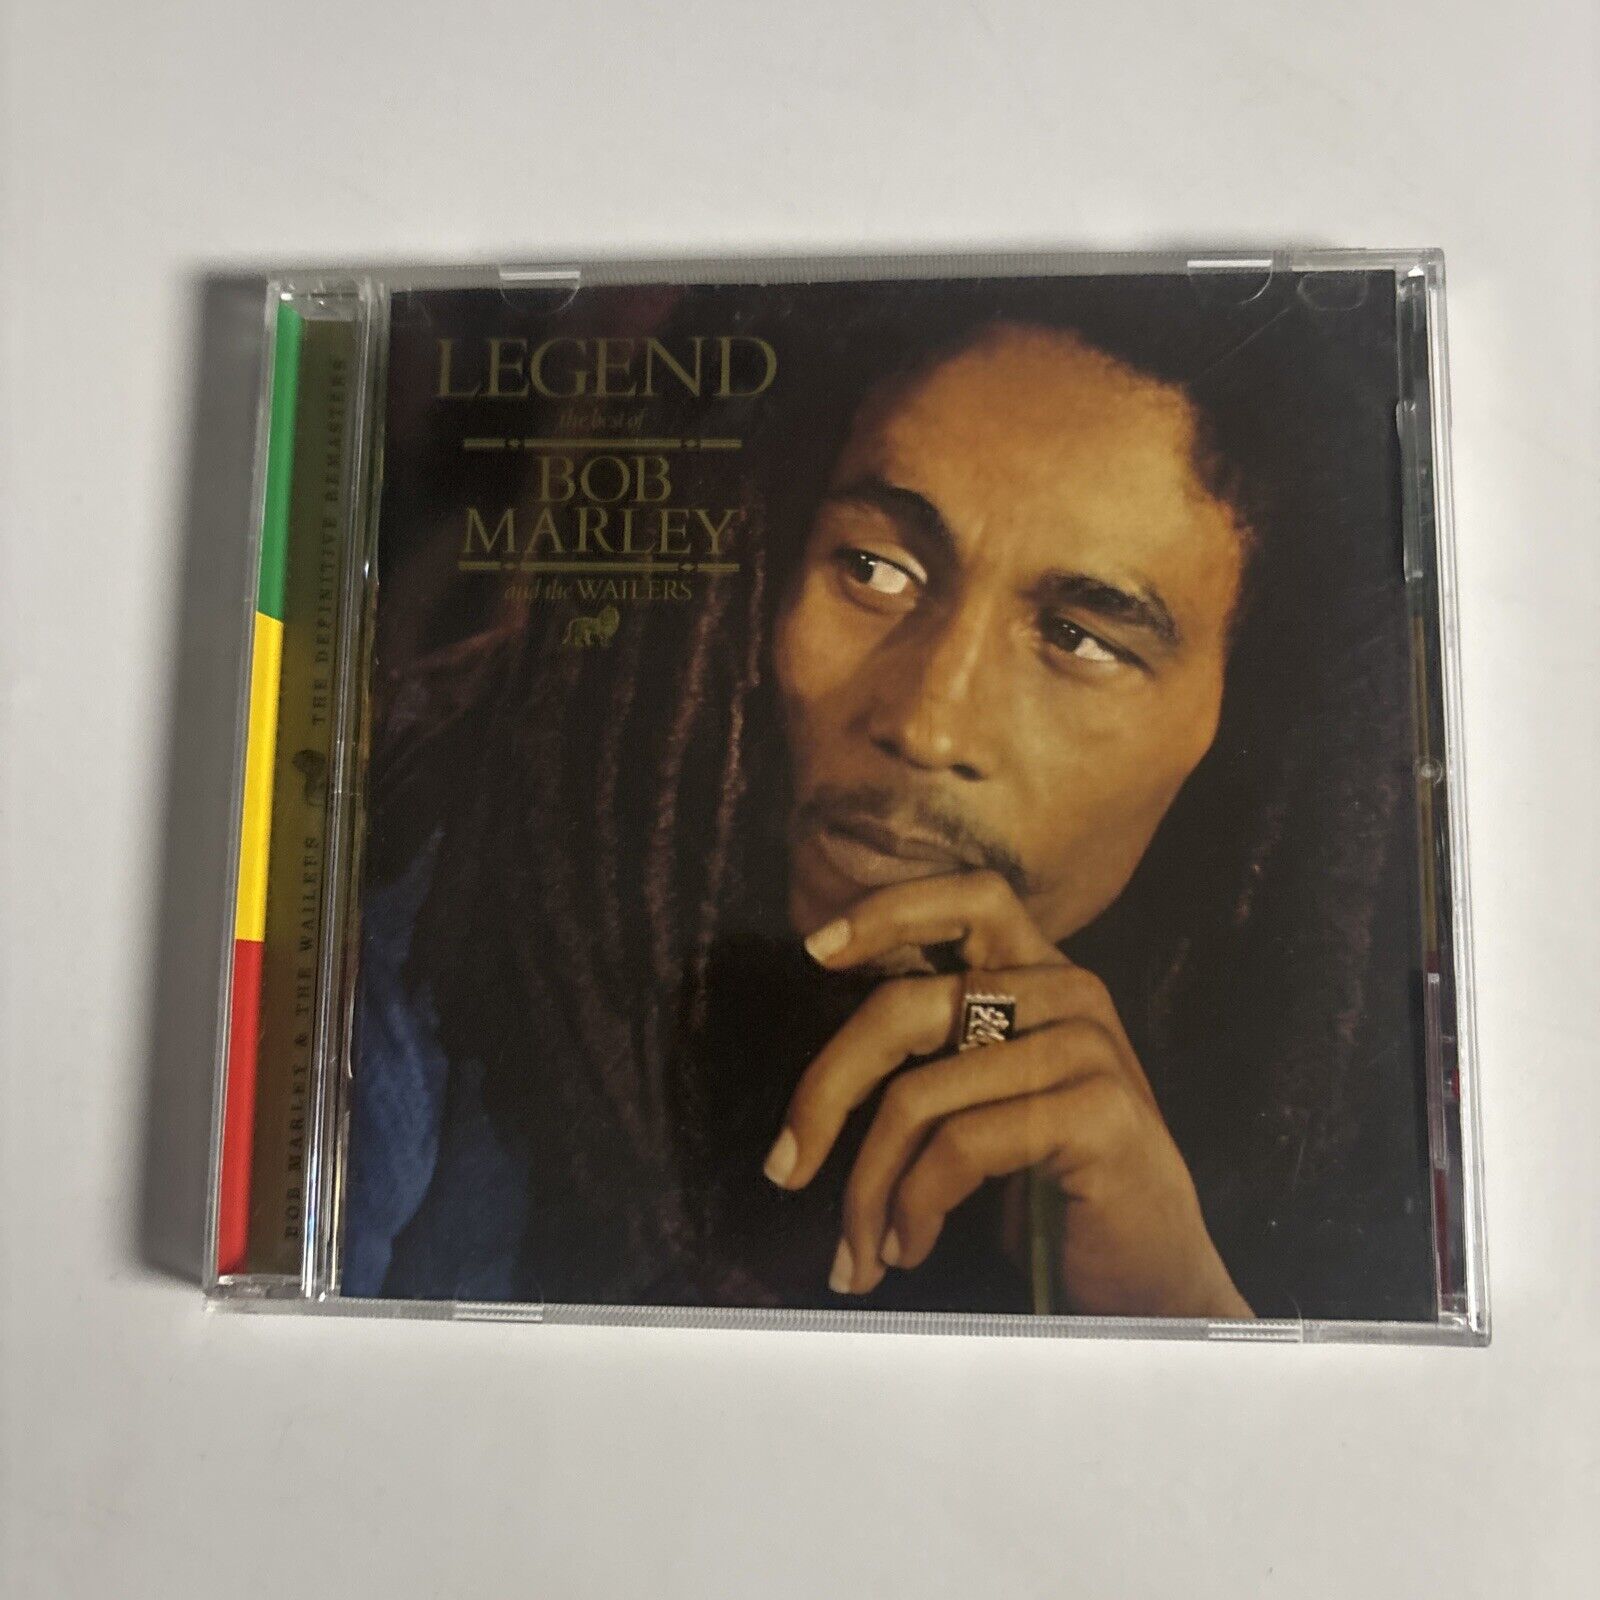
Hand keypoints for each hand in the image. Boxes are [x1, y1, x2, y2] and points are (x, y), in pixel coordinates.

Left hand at [762, 870, 1251, 1318]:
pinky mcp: (1096, 1110)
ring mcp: (1087, 1047)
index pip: (968, 896)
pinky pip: (960, 1147)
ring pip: (919, 1097)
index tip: (815, 948)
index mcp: (1042, 973)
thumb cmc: (1053, 1191)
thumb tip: (822, 1074)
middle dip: (826, 1092)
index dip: (887, 910)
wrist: (1153, 1275)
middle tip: (782, 1168)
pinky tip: (910, 1247)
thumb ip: (940, 1054)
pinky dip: (915, 1207)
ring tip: (860, 1250)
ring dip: (869, 1187)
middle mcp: (1070, 991)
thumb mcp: (993, 1100)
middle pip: (906, 1008)